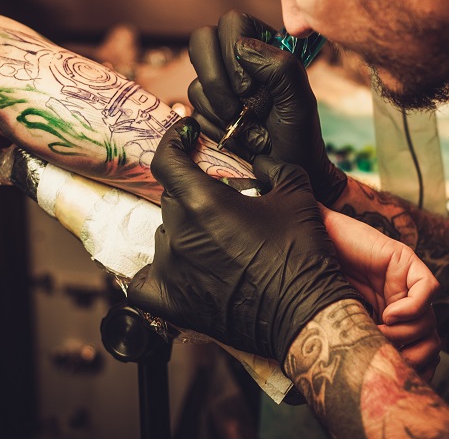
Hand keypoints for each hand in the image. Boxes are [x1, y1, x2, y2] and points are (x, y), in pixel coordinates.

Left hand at [127, 117, 362, 363]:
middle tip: (222, 200)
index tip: (184, 136)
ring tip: (217, 241)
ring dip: (185, 231)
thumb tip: (260, 161)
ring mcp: (170, 269)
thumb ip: (273, 167)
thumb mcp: (296, 193)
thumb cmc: (301, 253)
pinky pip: (144, 280)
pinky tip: (177, 270)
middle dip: (193, 192)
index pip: (167, 160)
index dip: (173, 141)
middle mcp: (179, 232)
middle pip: (171, 198)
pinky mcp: (170, 301)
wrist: (304, 313)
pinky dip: (157, 272)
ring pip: (165, 234)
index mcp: (203, 202)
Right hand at [188, 10, 346, 204]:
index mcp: (262, 47)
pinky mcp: (204, 113)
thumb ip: (280, 67)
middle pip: (201, 41)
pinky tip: (238, 142)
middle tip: (238, 109)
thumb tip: (241, 46)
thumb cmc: (299, 137)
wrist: (288, 174)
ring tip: (252, 133)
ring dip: (222, 113)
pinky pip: (193, 114)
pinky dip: (216, 131)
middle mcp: (235, 62)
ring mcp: (217, 87)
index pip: (231, 22)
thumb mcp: (299, 101)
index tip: (250, 88)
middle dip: (215, 80)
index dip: (232, 51)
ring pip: (196, 84)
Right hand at [322, 206, 441, 380]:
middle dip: (411, 359)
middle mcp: (399, 305)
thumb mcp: (332, 322)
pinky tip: (389, 313)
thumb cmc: (310, 281)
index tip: (388, 380)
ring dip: (405, 335)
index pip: (418, 355)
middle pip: (429, 343)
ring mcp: (404, 283)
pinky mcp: (405, 260)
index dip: (410, 372)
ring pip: (430, 322)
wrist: (306, 239)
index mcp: (386, 323)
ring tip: (377, 332)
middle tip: (384, 358)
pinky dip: (413, 307)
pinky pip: (428, 289)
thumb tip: (348, 385)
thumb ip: (348, 344)